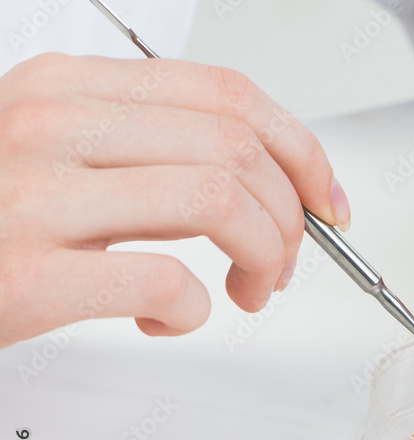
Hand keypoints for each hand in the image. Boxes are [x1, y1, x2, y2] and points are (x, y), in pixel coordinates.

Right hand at [0, 53, 350, 348]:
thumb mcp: (59, 152)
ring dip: (263, 257)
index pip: (229, 95)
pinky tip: (167, 319)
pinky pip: (164, 280)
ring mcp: (35, 196)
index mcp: (70, 87)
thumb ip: (150, 152)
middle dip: (290, 219)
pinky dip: (193, 311)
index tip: (325, 201)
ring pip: (219, 199)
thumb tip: (266, 184)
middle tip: (281, 264)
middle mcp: (53, 124)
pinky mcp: (25, 275)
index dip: (302, 151)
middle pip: (237, 149)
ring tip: (246, 291)